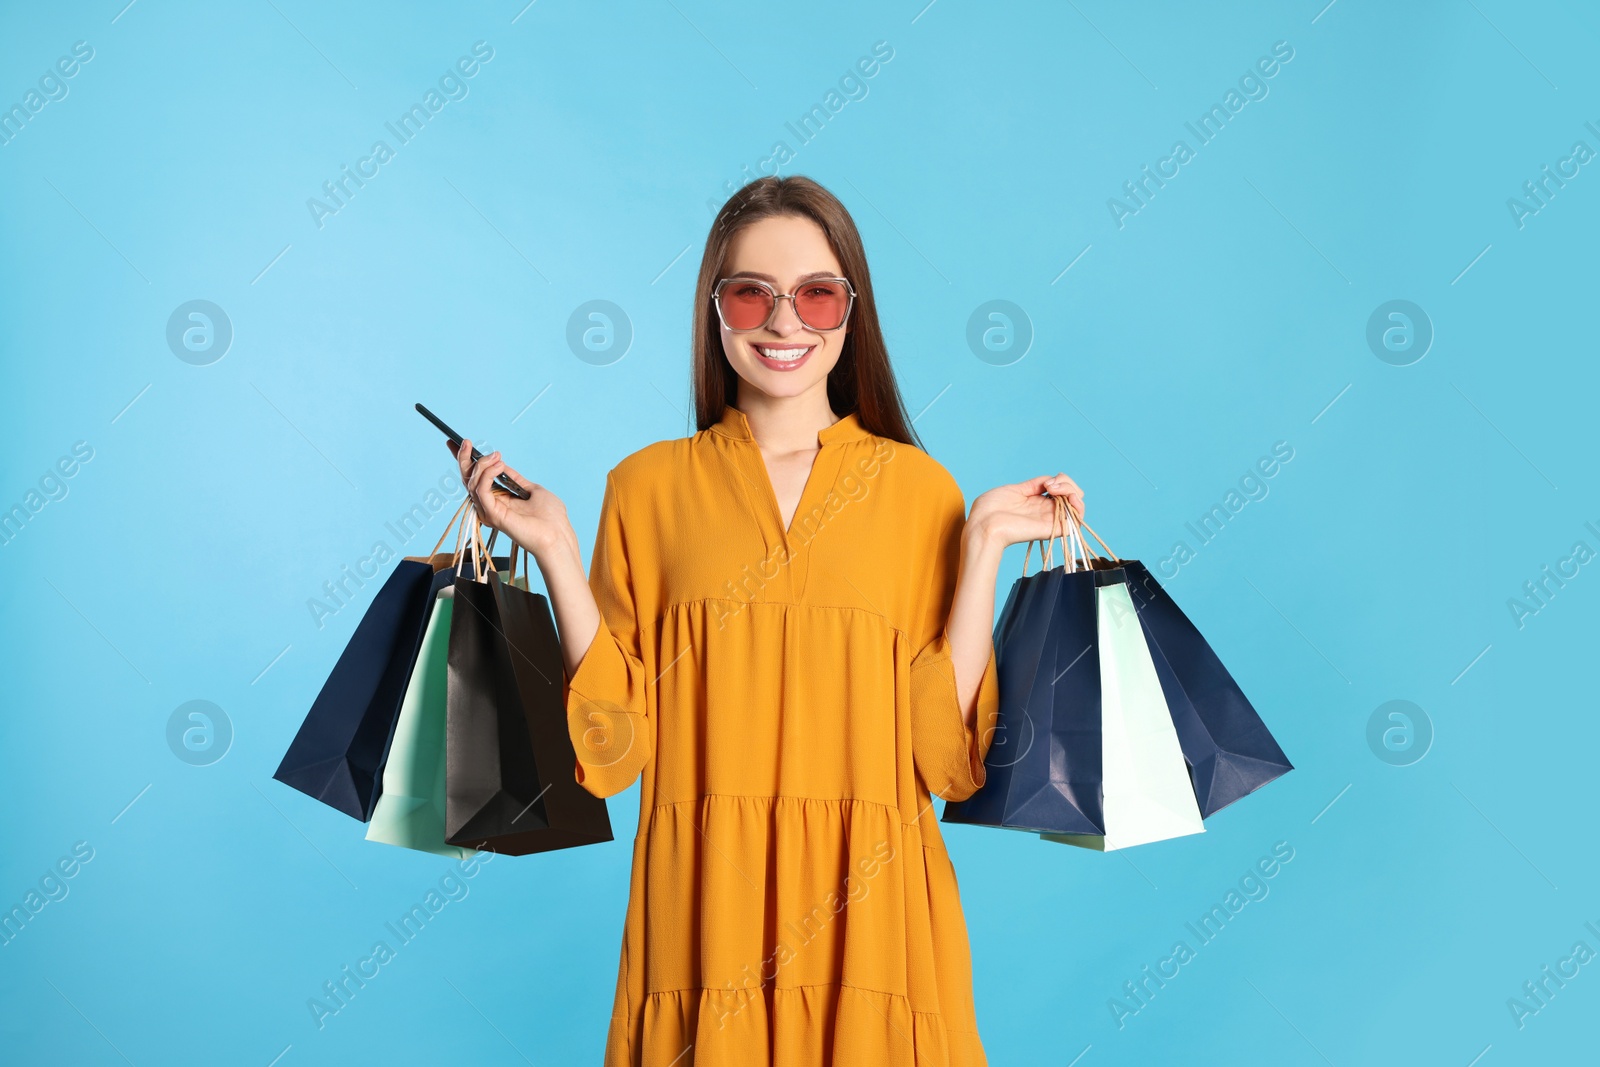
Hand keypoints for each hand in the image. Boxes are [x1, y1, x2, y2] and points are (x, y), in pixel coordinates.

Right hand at [451, 438, 574, 559]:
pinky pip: (481, 490)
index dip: (466, 461)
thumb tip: (502, 464)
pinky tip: (498, 466)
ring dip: (483, 465)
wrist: (559, 536)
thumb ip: (515, 479)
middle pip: (468, 480)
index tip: (459, 443)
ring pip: (472, 483)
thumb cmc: (551, 518)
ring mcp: (489, 511)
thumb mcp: (532, 490)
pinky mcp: (492, 515)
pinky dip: (487, 475)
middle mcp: (490, 506)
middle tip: (467, 442)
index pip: (476, 479)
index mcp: (498, 501)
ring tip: (497, 456)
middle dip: (464, 459)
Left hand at [966, 472, 1084, 551]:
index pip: (1060, 489)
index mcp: (1035, 501)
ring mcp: (1049, 519)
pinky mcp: (1052, 529)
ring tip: (1057, 490)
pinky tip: (1066, 497)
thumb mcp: (1013, 490)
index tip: (1046, 482)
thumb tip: (1049, 480)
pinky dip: (1077, 506)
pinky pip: (1076, 521)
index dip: (1060, 480)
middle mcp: (1045, 511)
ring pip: (1076, 506)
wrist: (983, 525)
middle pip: (1071, 495)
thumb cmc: (989, 510)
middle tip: (1051, 485)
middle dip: (1067, 483)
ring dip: (1073, 491)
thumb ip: (1033, 485)